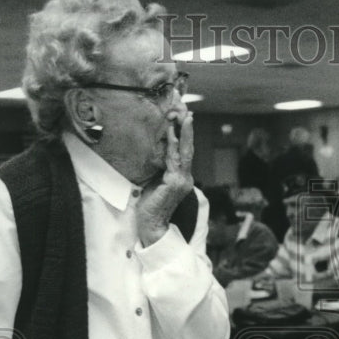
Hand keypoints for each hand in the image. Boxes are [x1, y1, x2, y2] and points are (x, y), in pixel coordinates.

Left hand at [136, 111, 194, 245]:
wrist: (152, 224)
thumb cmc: (150, 205)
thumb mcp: (155, 181)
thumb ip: (160, 168)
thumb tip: (156, 152)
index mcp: (181, 177)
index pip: (183, 154)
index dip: (184, 137)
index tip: (183, 120)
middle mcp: (185, 178)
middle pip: (188, 150)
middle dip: (188, 131)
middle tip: (188, 113)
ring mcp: (182, 180)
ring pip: (184, 152)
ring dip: (182, 133)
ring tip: (182, 118)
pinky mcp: (175, 182)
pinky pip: (174, 159)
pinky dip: (173, 144)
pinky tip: (171, 133)